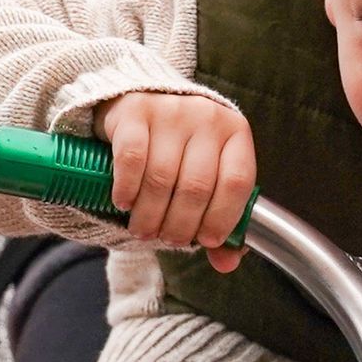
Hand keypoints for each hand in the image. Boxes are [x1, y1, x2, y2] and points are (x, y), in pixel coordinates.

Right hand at [100, 91, 255, 271]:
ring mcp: (171, 111)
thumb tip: (227, 262)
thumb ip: (219, 216)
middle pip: (196, 186)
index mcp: (235, 133)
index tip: (206, 240)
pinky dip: (128, 189)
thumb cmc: (181, 146)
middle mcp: (207, 117)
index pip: (237, 182)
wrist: (144, 99)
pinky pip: (131, 159)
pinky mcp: (135, 111)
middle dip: (180, 224)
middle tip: (168, 239)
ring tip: (144, 229)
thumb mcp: (208, 174)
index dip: (222, 218)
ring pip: (162, 178)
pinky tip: (124, 204)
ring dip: (150, 215)